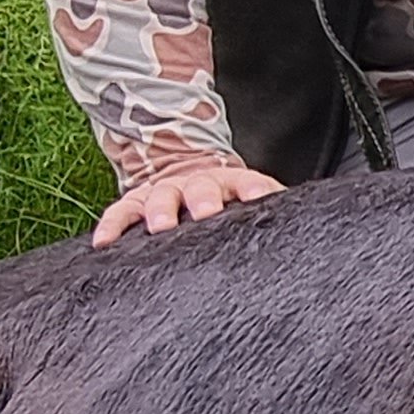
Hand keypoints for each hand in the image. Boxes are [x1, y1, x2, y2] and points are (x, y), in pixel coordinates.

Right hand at [93, 161, 283, 246]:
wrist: (182, 170)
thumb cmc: (226, 201)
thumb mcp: (250, 198)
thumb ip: (271, 209)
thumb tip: (309, 237)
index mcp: (230, 182)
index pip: (246, 183)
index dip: (252, 190)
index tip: (257, 198)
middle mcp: (195, 184)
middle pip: (200, 188)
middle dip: (203, 199)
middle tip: (206, 214)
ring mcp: (162, 192)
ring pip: (159, 198)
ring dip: (160, 212)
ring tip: (160, 229)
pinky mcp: (134, 203)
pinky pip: (120, 213)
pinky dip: (112, 226)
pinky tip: (104, 243)